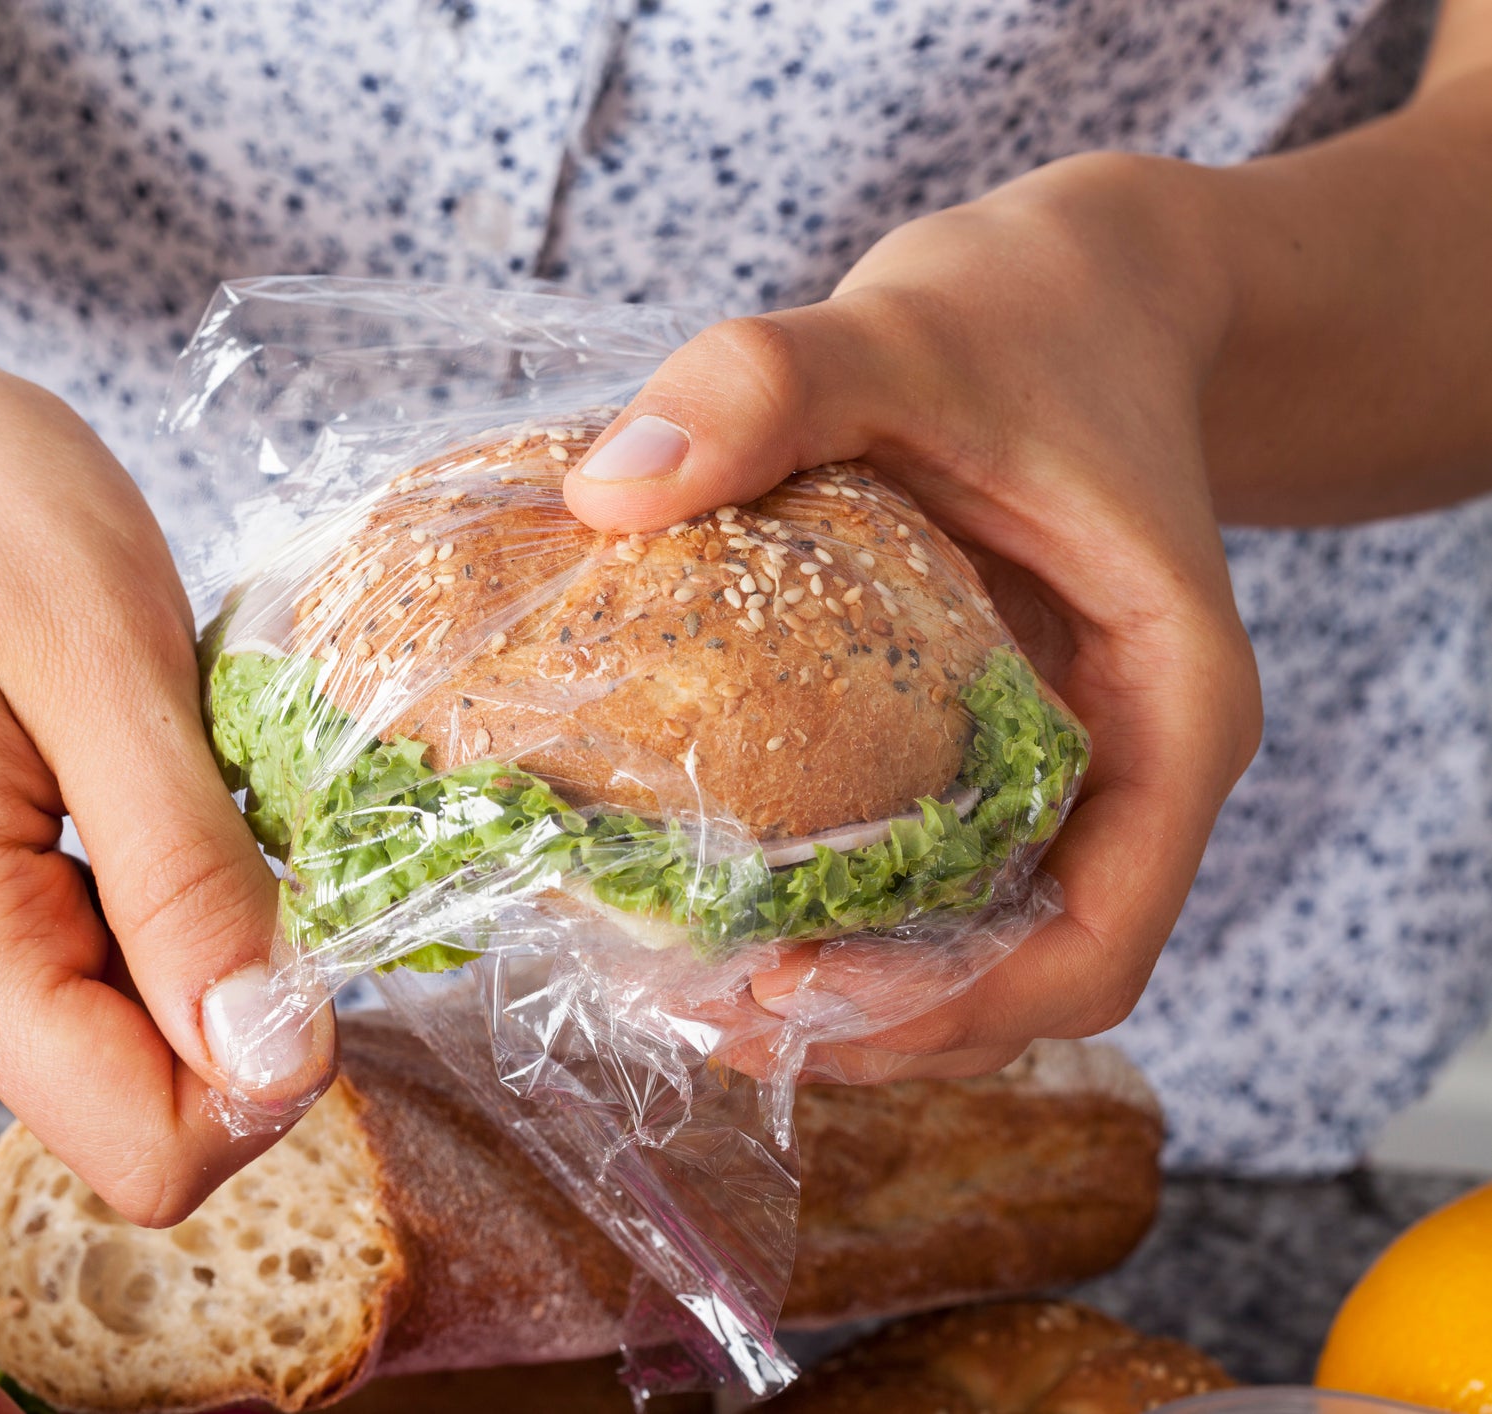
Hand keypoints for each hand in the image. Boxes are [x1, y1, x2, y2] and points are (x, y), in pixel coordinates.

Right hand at [0, 334, 330, 1224]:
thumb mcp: (107, 659)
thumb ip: (186, 881)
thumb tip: (273, 1066)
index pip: (146, 1148)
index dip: (269, 1063)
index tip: (299, 906)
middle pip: (139, 1100)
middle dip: (224, 968)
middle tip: (202, 784)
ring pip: (117, 1041)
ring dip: (179, 919)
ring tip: (130, 756)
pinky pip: (75, 982)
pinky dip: (130, 896)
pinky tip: (95, 774)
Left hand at [565, 153, 1261, 1081]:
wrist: (1077, 288)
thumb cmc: (1026, 314)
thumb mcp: (904, 329)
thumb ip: (771, 383)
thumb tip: (612, 489)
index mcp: (1171, 712)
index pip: (1098, 943)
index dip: (951, 1010)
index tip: (790, 998)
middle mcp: (1125, 771)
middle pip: (1019, 976)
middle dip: (867, 1023)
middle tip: (695, 1013)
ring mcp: (1055, 768)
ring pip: (968, 946)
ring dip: (839, 994)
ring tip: (679, 988)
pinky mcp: (982, 745)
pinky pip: (920, 871)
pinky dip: (827, 915)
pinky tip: (702, 899)